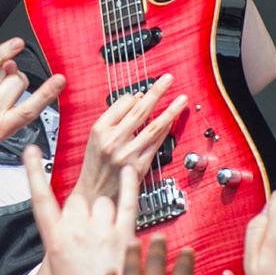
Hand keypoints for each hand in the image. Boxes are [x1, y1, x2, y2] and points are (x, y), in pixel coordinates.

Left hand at [0, 37, 65, 149]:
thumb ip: (10, 103)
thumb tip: (15, 68)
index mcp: (2, 129)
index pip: (31, 108)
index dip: (47, 93)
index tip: (61, 80)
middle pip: (18, 82)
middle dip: (12, 79)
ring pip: (3, 72)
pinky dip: (2, 51)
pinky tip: (14, 45)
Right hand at [24, 145, 137, 274]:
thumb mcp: (57, 265)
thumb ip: (62, 237)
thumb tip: (72, 218)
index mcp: (54, 238)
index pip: (40, 199)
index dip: (33, 172)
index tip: (30, 150)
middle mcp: (75, 230)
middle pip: (79, 201)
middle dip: (85, 212)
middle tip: (91, 235)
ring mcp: (100, 231)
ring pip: (102, 201)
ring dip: (105, 212)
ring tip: (107, 235)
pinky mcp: (124, 234)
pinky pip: (127, 201)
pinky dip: (130, 184)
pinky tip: (129, 171)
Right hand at [70, 73, 186, 200]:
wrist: (94, 195)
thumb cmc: (95, 165)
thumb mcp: (95, 138)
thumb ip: (114, 119)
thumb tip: (136, 100)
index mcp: (99, 130)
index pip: (122, 104)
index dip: (135, 95)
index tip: (144, 91)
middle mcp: (114, 141)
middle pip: (140, 111)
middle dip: (156, 92)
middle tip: (168, 79)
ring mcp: (128, 154)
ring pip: (154, 127)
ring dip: (170, 110)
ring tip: (181, 99)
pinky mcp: (140, 166)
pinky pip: (157, 144)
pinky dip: (166, 130)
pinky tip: (174, 120)